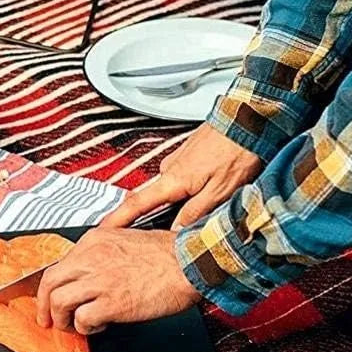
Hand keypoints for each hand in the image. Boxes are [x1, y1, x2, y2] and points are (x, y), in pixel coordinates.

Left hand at [35, 229, 200, 333]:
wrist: (189, 262)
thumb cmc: (167, 253)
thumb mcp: (127, 238)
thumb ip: (103, 252)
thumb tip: (90, 272)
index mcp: (95, 240)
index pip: (60, 263)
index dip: (53, 285)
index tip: (53, 297)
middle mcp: (92, 256)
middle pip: (49, 282)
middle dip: (43, 305)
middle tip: (47, 319)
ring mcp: (100, 279)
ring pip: (58, 302)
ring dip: (62, 320)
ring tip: (73, 327)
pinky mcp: (111, 303)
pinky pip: (81, 320)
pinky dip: (85, 328)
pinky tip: (97, 327)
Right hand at [102, 122, 262, 229]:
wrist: (248, 119)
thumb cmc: (236, 151)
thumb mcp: (218, 192)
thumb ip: (195, 214)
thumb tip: (177, 232)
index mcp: (174, 179)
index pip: (137, 204)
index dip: (118, 219)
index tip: (103, 229)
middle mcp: (171, 167)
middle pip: (156, 199)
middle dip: (159, 216)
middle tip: (170, 232)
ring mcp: (180, 158)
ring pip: (173, 189)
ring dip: (182, 201)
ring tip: (206, 208)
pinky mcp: (190, 153)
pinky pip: (183, 177)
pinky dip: (191, 188)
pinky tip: (210, 189)